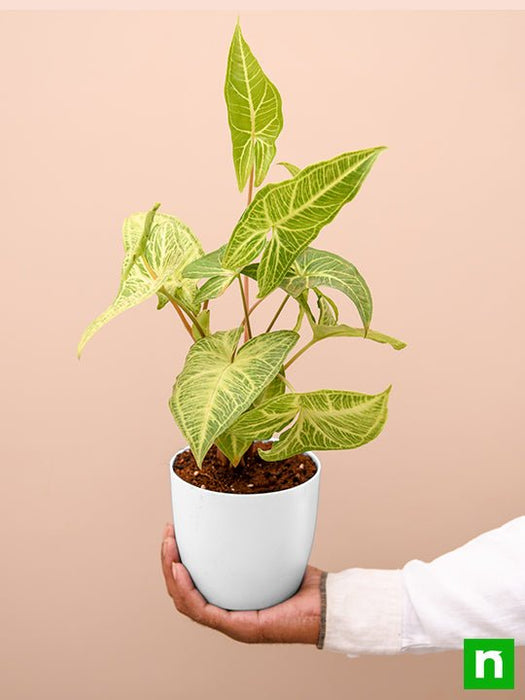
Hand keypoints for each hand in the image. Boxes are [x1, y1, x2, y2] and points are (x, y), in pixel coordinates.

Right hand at [161, 523, 323, 643]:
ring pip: (186, 602)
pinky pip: (203, 610)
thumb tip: (246, 508)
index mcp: (230, 601)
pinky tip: (179, 570)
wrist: (327, 605)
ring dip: (172, 573)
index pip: (191, 585)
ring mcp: (231, 624)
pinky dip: (186, 590)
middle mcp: (227, 615)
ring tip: (169, 548)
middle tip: (168, 535)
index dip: (176, 560)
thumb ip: (254, 542)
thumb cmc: (305, 583)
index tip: (174, 532)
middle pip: (183, 593)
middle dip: (169, 562)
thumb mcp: (271, 556)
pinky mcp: (240, 627)